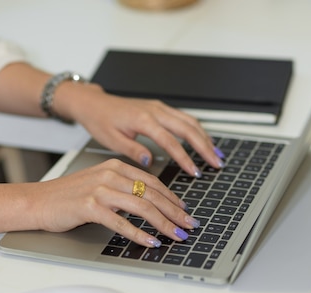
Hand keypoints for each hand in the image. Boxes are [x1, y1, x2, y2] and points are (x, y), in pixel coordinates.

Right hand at [29, 159, 199, 246]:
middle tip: (189, 226)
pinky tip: (151, 242)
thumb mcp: (98, 184)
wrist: (37, 201)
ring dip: (163, 224)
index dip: (172, 198)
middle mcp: (110, 175)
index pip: (152, 182)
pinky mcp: (90, 207)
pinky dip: (139, 234)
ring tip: (176, 235)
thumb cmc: (67, 197)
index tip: (185, 212)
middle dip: (175, 212)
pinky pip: (121, 222)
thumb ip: (122, 189)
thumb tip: (148, 204)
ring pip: (142, 207)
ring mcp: (100, 190)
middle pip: (152, 194)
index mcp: (115, 167)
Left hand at [58, 84, 225, 176]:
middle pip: (187, 128)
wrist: (94, 103)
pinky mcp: (159, 107)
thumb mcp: (112, 140)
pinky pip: (183, 117)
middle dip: (205, 147)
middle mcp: (154, 110)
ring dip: (205, 137)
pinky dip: (197, 129)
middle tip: (216, 163)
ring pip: (189, 121)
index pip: (170, 141)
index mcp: (143, 120)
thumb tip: (150, 161)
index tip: (195, 171)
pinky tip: (204, 140)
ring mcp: (159, 107)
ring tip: (216, 154)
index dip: (185, 158)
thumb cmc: (100, 121)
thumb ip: (133, 150)